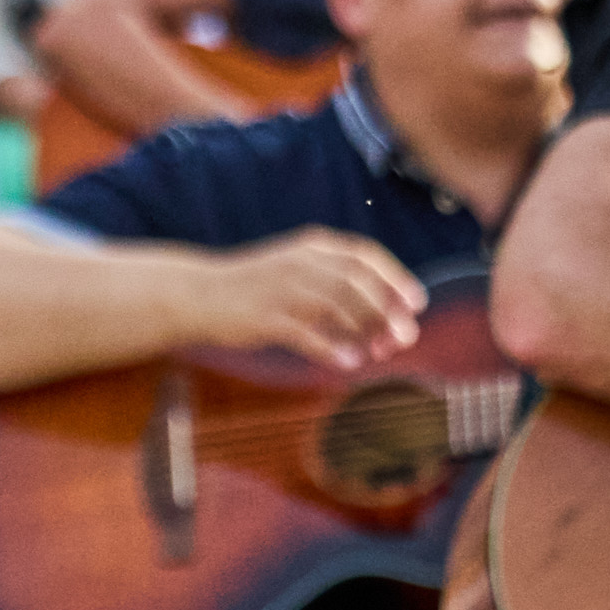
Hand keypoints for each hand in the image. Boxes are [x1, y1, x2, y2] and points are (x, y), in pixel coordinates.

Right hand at [184, 230, 423, 367]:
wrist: (193, 294)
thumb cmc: (250, 288)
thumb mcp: (292, 269)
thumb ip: (331, 282)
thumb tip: (379, 312)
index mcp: (310, 248)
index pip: (364, 257)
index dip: (395, 279)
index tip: (415, 304)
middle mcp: (299, 263)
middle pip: (356, 283)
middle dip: (386, 311)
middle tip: (403, 337)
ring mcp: (280, 289)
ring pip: (336, 305)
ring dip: (364, 330)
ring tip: (378, 353)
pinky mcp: (262, 317)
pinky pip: (305, 333)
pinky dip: (330, 348)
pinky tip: (347, 362)